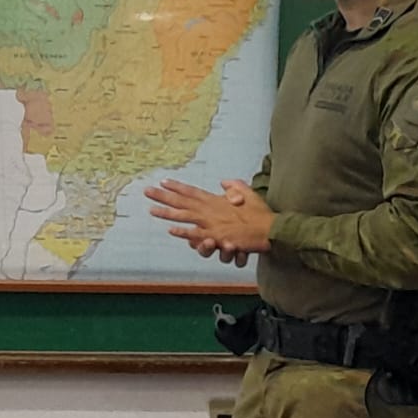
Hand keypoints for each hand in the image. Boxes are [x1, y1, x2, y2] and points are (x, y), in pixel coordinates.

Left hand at [146, 178, 272, 257]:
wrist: (271, 229)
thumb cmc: (260, 214)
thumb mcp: (247, 194)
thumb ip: (234, 187)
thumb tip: (224, 182)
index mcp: (216, 200)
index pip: (192, 192)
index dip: (177, 187)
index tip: (163, 182)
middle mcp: (211, 209)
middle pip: (183, 201)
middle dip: (163, 196)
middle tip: (147, 191)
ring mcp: (212, 222)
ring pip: (185, 216)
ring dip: (167, 212)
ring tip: (151, 210)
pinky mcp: (218, 236)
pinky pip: (197, 234)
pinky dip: (184, 232)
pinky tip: (171, 230)